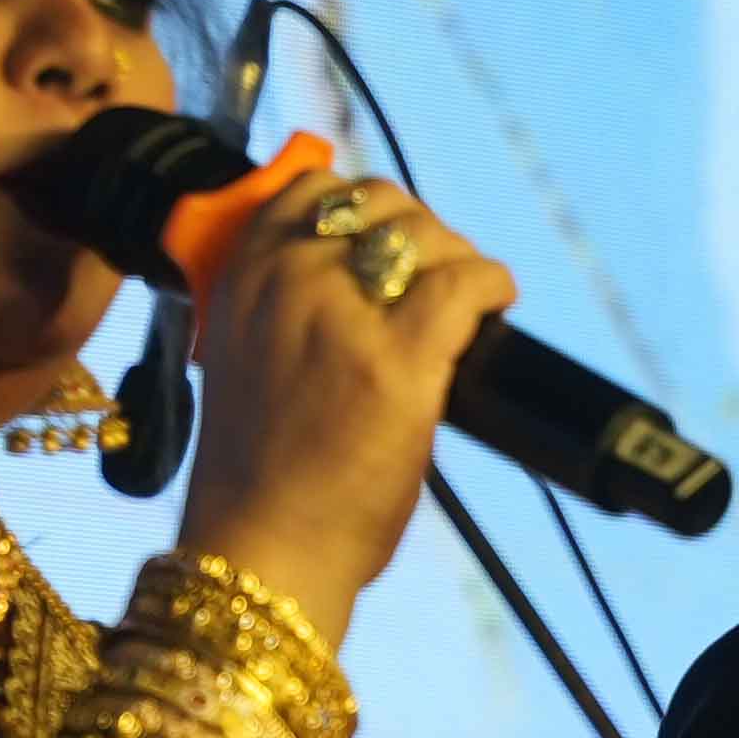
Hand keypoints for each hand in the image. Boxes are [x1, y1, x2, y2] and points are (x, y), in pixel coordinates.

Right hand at [166, 137, 511, 635]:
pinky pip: (465, 283)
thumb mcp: (241, 357)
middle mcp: (288, 278)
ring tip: (466, 301)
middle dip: (420, 232)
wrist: (263, 547)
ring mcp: (344, 314)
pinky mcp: (400, 359)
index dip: (366, 210)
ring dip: (457, 260)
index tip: (390, 244)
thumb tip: (350, 275)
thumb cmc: (258, 471)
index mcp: (241, 276)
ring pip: (426, 235)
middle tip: (437, 280)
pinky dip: (492, 285)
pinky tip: (497, 306)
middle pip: (381, 202)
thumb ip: (280, 304)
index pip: (314, 190)